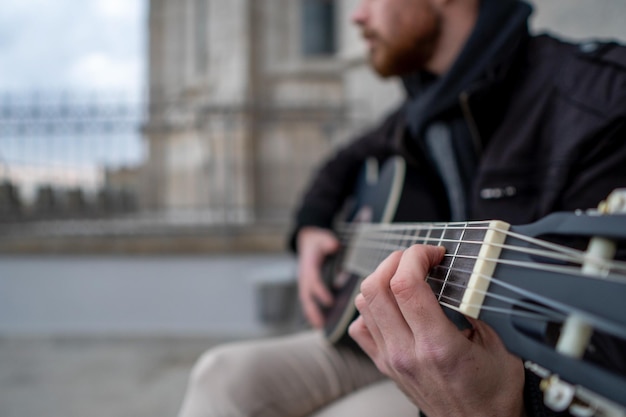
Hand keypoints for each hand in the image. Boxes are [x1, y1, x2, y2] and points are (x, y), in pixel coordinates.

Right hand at [296, 227, 339, 327]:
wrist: (307, 240)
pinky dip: (312, 312)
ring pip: (306, 301)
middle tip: (319, 324)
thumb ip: (327, 241)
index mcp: (308, 265)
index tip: (329, 302)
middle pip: (306, 295)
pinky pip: (309, 301)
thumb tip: (333, 245)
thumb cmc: (318, 241)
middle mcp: (304, 276)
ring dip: (311, 314)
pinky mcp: (307, 286)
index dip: (320, 291)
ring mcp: (304, 282)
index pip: (313, 280)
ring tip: (319, 327)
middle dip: (312, 310)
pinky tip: (319, 323)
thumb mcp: (322, 237)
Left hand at [348, 245, 526, 416]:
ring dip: (381, 279)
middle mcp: (406, 352)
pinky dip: (369, 309)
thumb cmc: (493, 394)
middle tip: (417, 258)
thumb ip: (479, 310)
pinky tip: (391, 305)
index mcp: (437, 346)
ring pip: (363, 304)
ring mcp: (391, 359)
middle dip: (395, 260)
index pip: (406, 285)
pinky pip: (360, 328)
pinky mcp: (384, 366)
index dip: (415, 256)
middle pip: (375, 288)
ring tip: (405, 275)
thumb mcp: (500, 348)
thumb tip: (465, 275)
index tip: (433, 252)